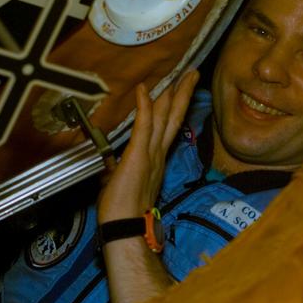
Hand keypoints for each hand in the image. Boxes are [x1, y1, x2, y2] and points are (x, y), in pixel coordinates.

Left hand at [97, 70, 199, 222]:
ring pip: (165, 117)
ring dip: (174, 93)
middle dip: (183, 93)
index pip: (166, 127)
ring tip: (183, 75)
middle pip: (173, 117)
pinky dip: (144, 107)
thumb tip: (110, 161)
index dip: (172, 106)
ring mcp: (151, 153)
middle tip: (193, 74)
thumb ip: (118, 167)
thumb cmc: (122, 211)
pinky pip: (143, 126)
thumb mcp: (118, 182)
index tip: (178, 90)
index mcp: (155, 159)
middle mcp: (158, 154)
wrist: (124, 228)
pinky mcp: (138, 155)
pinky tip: (145, 90)